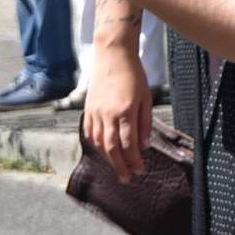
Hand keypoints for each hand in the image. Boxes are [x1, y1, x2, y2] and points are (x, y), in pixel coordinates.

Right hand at [82, 38, 153, 182]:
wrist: (112, 55)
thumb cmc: (133, 74)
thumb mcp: (146, 97)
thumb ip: (145, 122)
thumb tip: (145, 146)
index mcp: (125, 111)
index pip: (129, 145)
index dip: (134, 161)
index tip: (140, 171)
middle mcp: (107, 114)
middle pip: (112, 148)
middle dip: (120, 166)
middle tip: (127, 179)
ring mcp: (95, 112)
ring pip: (99, 143)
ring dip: (108, 159)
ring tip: (117, 168)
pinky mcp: (88, 109)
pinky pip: (90, 132)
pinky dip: (96, 144)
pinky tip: (102, 150)